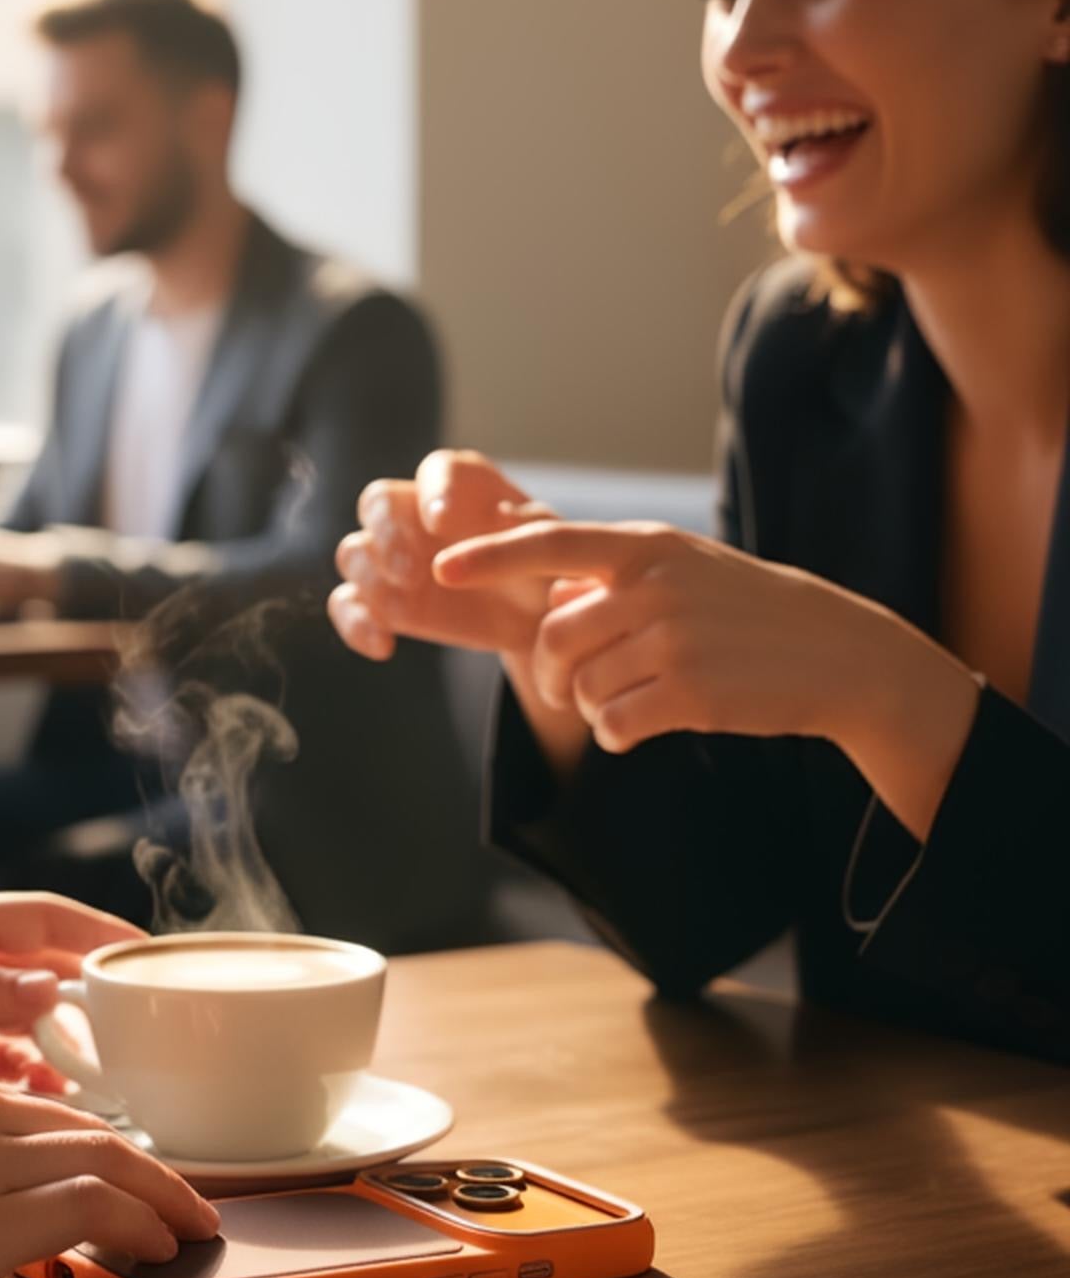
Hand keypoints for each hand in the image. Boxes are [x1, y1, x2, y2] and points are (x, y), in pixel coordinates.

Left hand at [0, 893, 143, 1132]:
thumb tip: (54, 986)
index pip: (44, 917)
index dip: (102, 932)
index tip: (153, 956)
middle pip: (45, 971)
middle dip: (95, 998)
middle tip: (147, 1033)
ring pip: (27, 1024)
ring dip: (65, 1048)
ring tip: (111, 1082)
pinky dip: (27, 1082)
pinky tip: (53, 1110)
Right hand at [0, 1051, 221, 1277]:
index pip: (32, 1105)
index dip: (87, 1140)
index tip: (117, 1167)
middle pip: (84, 1126)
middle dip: (146, 1165)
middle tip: (186, 1198)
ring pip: (104, 1157)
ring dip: (160, 1195)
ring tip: (190, 1225)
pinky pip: (95, 1207)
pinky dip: (143, 1222)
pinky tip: (161, 1244)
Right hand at [330, 451, 556, 662]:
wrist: (537, 622)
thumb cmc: (545, 568)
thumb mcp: (550, 546)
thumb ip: (530, 528)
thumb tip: (502, 515)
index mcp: (463, 487)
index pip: (437, 470)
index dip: (433, 491)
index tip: (441, 521)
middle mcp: (417, 513)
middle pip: (376, 502)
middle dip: (386, 533)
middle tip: (412, 570)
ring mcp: (393, 557)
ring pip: (354, 552)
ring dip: (370, 577)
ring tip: (402, 606)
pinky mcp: (382, 601)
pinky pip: (347, 604)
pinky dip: (354, 624)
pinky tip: (384, 646)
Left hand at [434, 520, 980, 829]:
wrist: (836, 654)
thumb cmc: (750, 611)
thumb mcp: (687, 569)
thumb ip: (618, 576)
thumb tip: (551, 591)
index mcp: (649, 547)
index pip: (551, 543)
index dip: (491, 556)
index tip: (442, 566)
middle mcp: (654, 587)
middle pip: (554, 637)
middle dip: (550, 673)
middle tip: (570, 687)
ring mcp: (672, 640)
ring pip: (580, 687)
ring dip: (592, 706)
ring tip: (635, 698)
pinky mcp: (688, 695)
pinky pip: (611, 725)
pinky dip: (618, 734)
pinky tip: (648, 724)